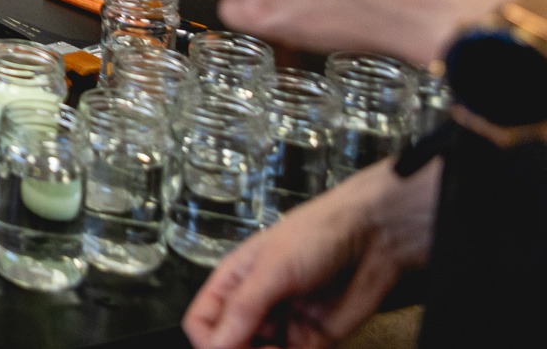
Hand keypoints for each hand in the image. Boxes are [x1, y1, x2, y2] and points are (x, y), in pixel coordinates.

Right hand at [184, 160, 437, 348]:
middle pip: (230, 345)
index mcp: (234, 284)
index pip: (203, 322)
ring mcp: (284, 327)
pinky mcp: (314, 342)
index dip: (209, 342)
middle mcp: (256, 308)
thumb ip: (244, 309)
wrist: (372, 240)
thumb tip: (215, 345)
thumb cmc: (316, 236)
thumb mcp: (272, 269)